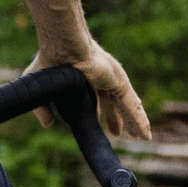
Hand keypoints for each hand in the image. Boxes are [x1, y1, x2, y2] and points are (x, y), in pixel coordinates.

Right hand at [26, 41, 152, 140]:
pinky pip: (131, 104)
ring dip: (133, 122)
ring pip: (126, 106)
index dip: (99, 112)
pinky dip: (139, 119)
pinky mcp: (119, 82)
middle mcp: (101, 79)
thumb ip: (42, 107)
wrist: (62, 49)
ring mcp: (112, 80)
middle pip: (113, 102)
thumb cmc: (51, 62)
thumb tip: (47, 124)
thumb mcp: (43, 89)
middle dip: (117, 118)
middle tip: (119, 132)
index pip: (96, 98)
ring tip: (142, 137)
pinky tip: (145, 133)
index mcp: (85, 78)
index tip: (98, 123)